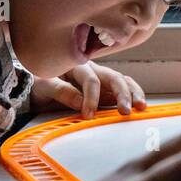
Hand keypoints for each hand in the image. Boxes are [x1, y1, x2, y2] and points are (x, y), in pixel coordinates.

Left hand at [30, 61, 146, 117]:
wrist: (38, 88)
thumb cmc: (40, 84)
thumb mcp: (44, 86)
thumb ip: (61, 91)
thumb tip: (80, 102)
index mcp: (77, 65)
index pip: (91, 80)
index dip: (91, 98)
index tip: (88, 115)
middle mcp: (93, 69)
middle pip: (113, 77)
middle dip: (122, 94)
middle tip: (125, 111)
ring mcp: (102, 79)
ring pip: (123, 81)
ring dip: (133, 93)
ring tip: (141, 107)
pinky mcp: (106, 90)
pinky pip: (123, 89)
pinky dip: (133, 95)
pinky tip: (140, 105)